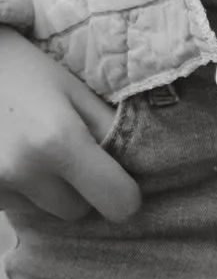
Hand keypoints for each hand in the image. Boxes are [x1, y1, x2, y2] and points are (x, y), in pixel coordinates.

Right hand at [0, 30, 140, 225]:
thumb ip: (110, 130)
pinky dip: (16, 187)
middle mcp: (22, 169)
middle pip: (77, 210)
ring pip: (42, 210)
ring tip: (28, 145)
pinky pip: (12, 205)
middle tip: (64, 149)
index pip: (118, 204)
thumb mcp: (74, 90)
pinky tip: (5, 152)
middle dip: (78, 188)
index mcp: (58, 141)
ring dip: (43, 188)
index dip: (123, 192)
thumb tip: (142, 169)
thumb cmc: (22, 68)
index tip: (116, 176)